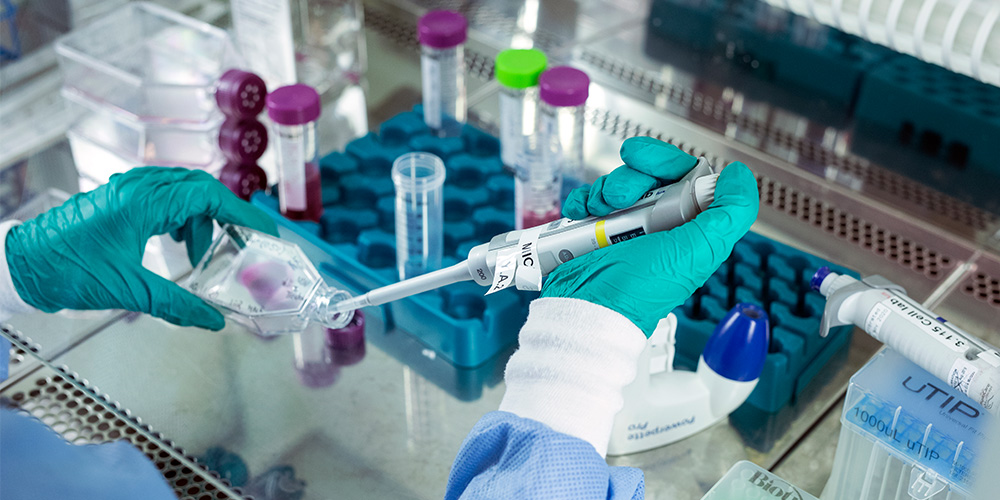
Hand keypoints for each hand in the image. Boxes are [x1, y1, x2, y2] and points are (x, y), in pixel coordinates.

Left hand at [5, 167, 278, 329]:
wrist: (21, 265)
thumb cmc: (68, 271)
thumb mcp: (128, 290)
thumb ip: (177, 305)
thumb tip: (214, 320)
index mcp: (143, 201)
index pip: (208, 195)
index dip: (242, 212)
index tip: (264, 231)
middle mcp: (138, 188)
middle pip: (199, 189)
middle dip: (225, 217)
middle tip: (242, 243)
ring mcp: (127, 190)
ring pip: (182, 193)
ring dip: (200, 220)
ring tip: (201, 255)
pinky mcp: (118, 198)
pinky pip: (163, 198)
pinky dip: (180, 218)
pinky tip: (178, 245)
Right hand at [541, 137, 758, 336]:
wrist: (589, 307)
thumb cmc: (638, 290)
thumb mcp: (697, 251)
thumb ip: (731, 212)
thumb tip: (738, 175)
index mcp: (689, 229)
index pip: (685, 177)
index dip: (667, 163)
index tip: (647, 161)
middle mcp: (659, 226)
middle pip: (649, 176)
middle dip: (631, 177)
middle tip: (620, 195)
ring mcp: (625, 228)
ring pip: (618, 185)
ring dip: (604, 191)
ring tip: (599, 212)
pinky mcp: (596, 231)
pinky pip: (590, 200)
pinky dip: (583, 201)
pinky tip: (581, 212)